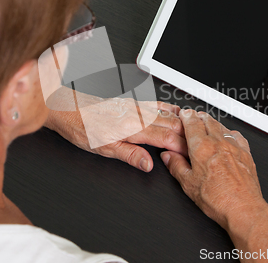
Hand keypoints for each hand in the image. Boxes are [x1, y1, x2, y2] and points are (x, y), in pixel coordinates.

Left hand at [44, 87, 186, 171]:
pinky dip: (171, 109)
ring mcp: (136, 106)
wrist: (68, 107)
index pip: (167, 138)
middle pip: (172, 125)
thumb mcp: (103, 149)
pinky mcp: (132, 102)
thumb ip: (129, 155)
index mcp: (133, 128)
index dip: (183, 147)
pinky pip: (158, 104)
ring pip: (168, 114)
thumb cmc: (81, 128)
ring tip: (197, 130)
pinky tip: (177, 110)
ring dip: (184, 123)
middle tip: (200, 146)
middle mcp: (138, 114)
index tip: (194, 155)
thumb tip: (148, 164)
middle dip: (188, 136)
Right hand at [161, 109, 267, 262]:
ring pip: (222, 126)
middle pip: (207, 121)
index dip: (187, 116)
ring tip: (208, 122)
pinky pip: (237, 135)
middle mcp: (218, 143)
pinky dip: (229, 132)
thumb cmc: (218, 199)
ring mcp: (234, 146)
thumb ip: (176, 166)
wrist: (243, 208)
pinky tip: (228, 135)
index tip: (184, 113)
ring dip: (213, 122)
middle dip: (199, 116)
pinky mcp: (246, 153)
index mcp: (201, 148)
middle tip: (194, 115)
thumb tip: (168, 157)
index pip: (192, 123)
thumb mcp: (188, 184)